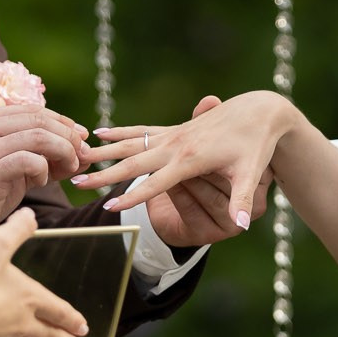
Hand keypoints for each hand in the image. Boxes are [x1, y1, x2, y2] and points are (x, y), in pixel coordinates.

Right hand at [0, 104, 89, 229]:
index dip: (62, 121)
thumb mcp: (16, 165)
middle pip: (39, 120)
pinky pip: (29, 160)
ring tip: (69, 168)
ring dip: (63, 152)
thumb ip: (45, 154)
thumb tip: (85, 150)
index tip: (80, 137)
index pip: (33, 110)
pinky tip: (41, 182)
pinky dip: (44, 170)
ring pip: (38, 137)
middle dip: (68, 136)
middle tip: (81, 155)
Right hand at [76, 90, 296, 229]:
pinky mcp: (175, 129)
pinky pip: (141, 132)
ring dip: (104, 152)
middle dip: (104, 174)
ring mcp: (174, 135)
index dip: (133, 196)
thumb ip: (243, 200)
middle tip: (76, 182)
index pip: (156, 183)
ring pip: (131, 144)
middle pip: (133, 162)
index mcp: (192, 159)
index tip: (109, 208)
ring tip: (79, 157)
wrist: (260, 110)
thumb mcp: (252, 173)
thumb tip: (242, 226)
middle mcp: (177, 145)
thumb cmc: (258, 144)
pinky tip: (100, 133)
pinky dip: (120, 133)